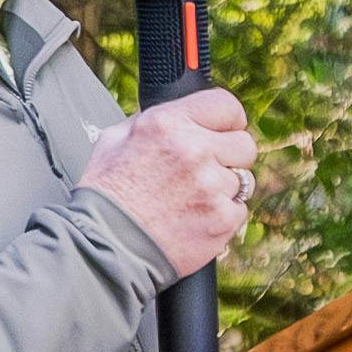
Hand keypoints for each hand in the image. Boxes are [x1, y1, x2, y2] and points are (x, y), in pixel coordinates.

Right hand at [84, 83, 257, 277]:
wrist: (106, 246)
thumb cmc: (107, 195)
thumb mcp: (115, 139)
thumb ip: (151, 120)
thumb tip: (177, 115)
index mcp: (168, 123)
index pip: (227, 106)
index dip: (228, 120)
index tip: (223, 132)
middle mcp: (194, 149)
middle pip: (245, 144)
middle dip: (230, 155)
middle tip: (207, 169)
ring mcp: (211, 186)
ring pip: (243, 179)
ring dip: (223, 188)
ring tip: (192, 199)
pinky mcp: (222, 218)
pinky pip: (239, 209)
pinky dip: (222, 215)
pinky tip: (195, 218)